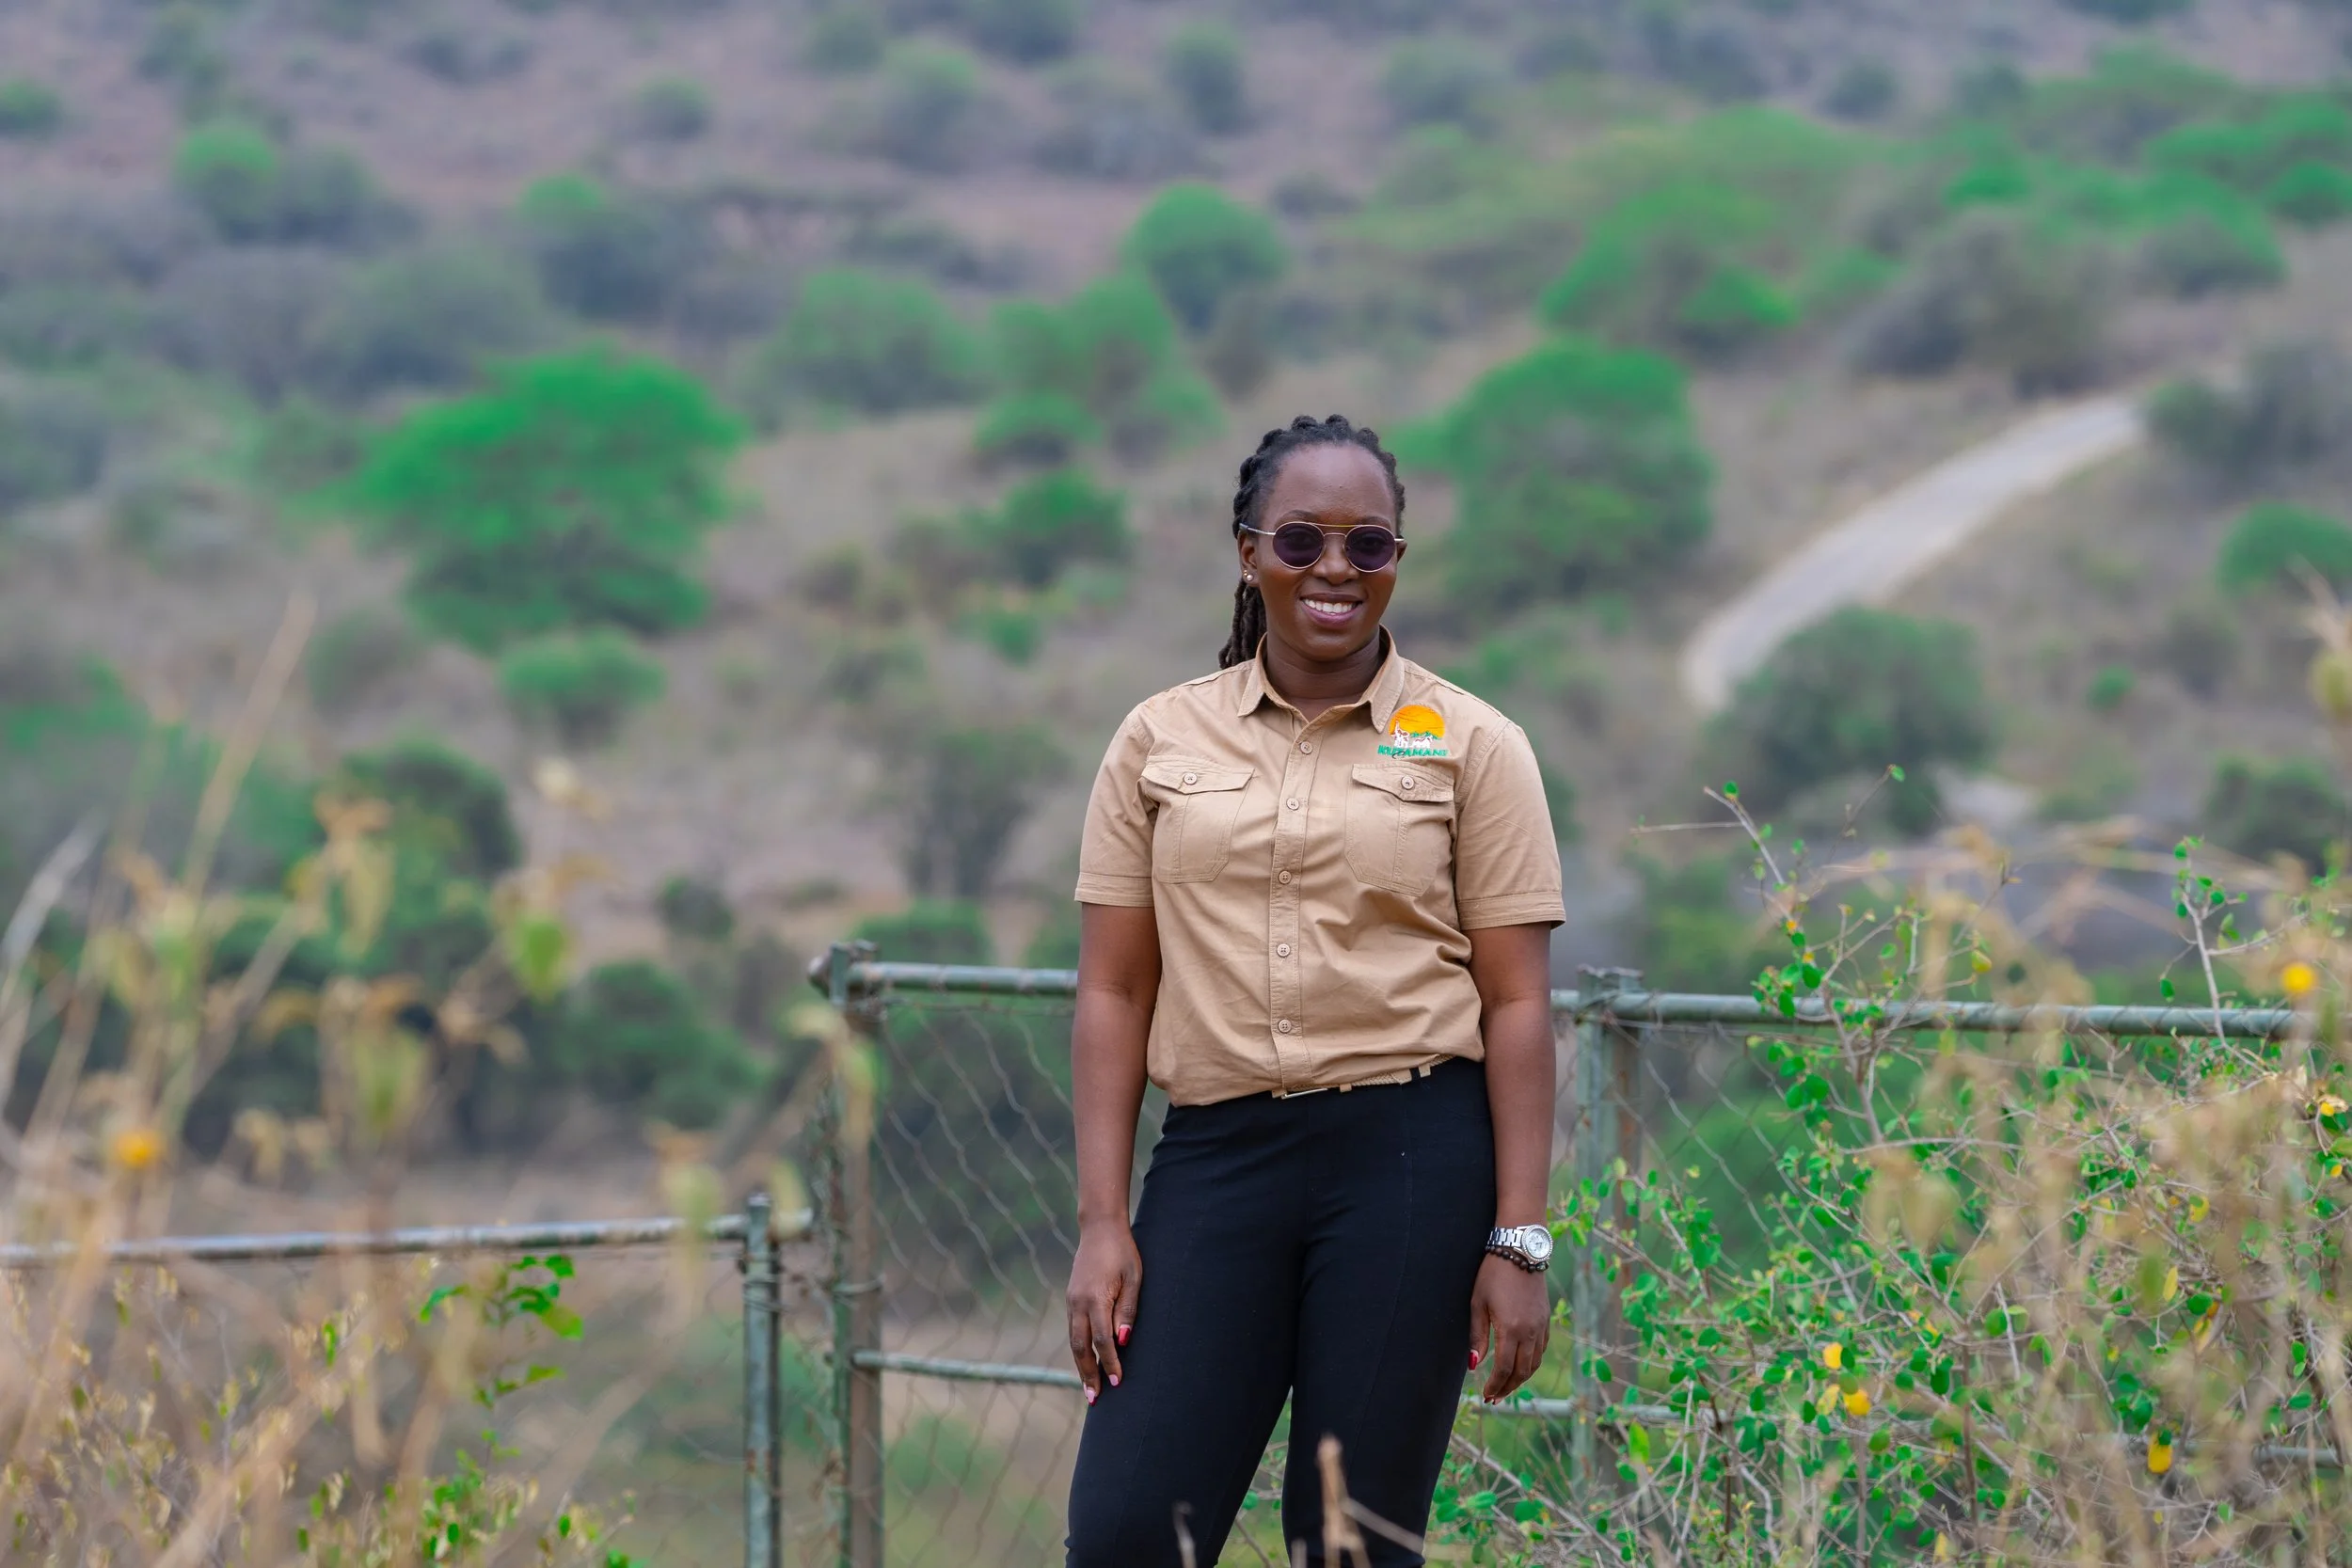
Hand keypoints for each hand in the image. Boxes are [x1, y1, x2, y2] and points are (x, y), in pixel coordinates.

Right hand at [1065, 1220, 1140, 1403]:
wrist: (1100, 1229)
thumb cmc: (1123, 1252)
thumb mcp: (1134, 1278)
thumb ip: (1127, 1310)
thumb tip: (1122, 1342)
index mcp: (1095, 1298)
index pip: (1102, 1339)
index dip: (1109, 1362)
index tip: (1117, 1382)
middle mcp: (1078, 1303)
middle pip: (1080, 1347)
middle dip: (1088, 1374)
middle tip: (1094, 1398)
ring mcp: (1071, 1301)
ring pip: (1073, 1340)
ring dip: (1081, 1365)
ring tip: (1088, 1387)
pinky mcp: (1071, 1299)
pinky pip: (1072, 1330)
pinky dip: (1078, 1349)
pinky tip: (1085, 1361)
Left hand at [1468, 1252, 1549, 1403]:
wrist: (1520, 1249)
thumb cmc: (1493, 1273)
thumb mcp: (1478, 1303)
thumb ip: (1477, 1336)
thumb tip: (1474, 1365)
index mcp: (1510, 1330)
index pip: (1503, 1369)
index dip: (1495, 1386)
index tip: (1486, 1395)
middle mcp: (1529, 1332)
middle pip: (1521, 1372)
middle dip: (1507, 1388)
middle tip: (1494, 1398)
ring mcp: (1541, 1326)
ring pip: (1534, 1363)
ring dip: (1520, 1379)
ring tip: (1506, 1387)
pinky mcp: (1545, 1319)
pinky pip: (1541, 1350)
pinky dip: (1531, 1363)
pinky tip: (1521, 1366)